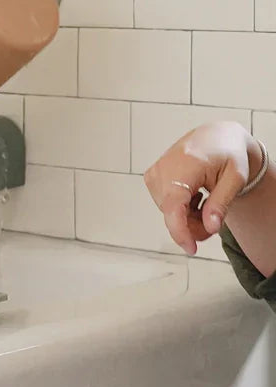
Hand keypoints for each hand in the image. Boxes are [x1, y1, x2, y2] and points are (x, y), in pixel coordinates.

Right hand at [144, 121, 255, 254]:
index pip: (174, 204)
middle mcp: (164, 166)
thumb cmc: (227, 155)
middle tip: (215, 222)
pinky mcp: (151, 175)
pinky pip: (163, 204)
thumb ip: (221, 204)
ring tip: (206, 204)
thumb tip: (210, 228)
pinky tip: (194, 199)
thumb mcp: (235, 179)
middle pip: (172, 212)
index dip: (179, 230)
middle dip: (193, 226)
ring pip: (167, 211)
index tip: (191, 248)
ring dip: (188, 218)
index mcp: (186, 164)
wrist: (216, 137)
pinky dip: (180, 209)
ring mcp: (155, 171)